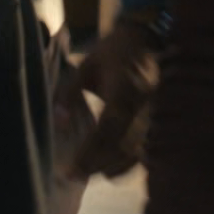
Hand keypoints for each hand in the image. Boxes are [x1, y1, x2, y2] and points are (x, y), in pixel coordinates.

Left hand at [57, 20, 162, 179]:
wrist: (145, 38)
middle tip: (72, 175)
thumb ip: (70, 92)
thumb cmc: (113, 51)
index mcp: (123, 91)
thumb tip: (58, 122)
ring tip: (86, 173)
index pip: (107, 129)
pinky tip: (110, 172)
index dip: (90, 152)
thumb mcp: (86, 65)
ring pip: (134, 152)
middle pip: (120, 147)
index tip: (71, 168)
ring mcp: (151, 116)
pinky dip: (127, 164)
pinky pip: (144, 149)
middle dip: (96, 164)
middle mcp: (140, 107)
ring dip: (109, 166)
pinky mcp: (154, 120)